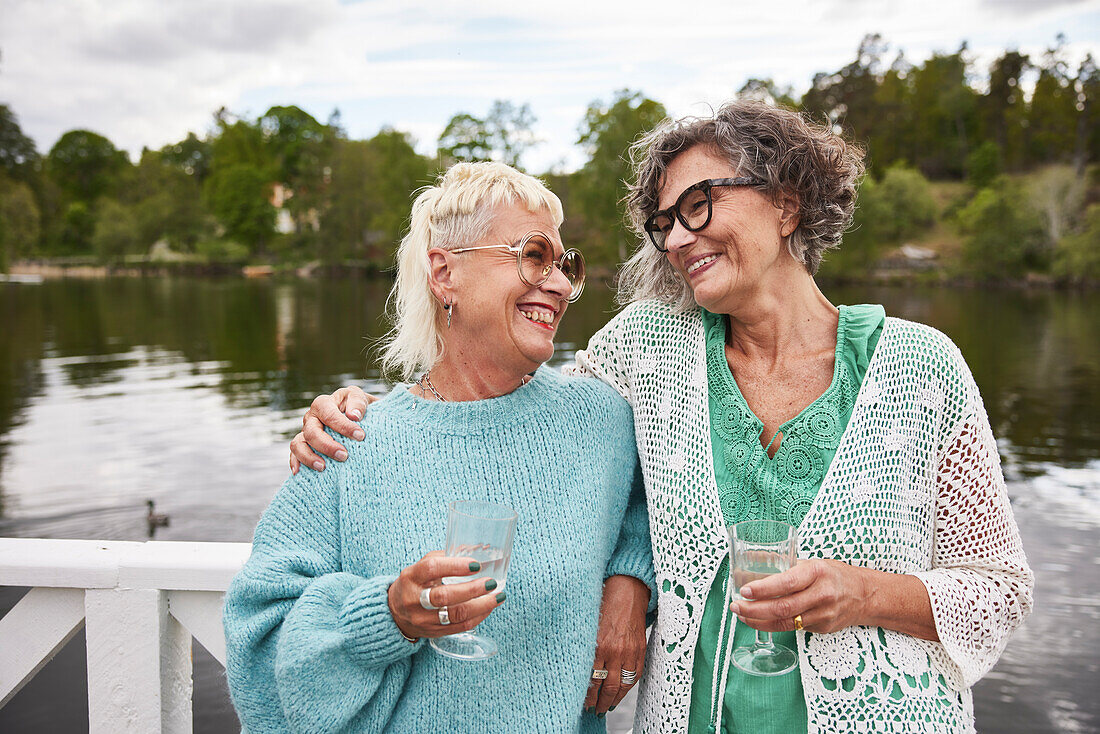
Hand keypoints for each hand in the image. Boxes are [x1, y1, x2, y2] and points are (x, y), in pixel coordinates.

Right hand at [289, 385, 375, 473]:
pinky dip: (295, 462)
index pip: (329, 414)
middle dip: (327, 445)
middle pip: (311, 431)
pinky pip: (294, 454)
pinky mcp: (304, 445)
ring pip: (298, 444)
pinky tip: (299, 472)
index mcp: (324, 404)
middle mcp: (311, 417)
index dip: (343, 426)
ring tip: (323, 467)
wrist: (357, 416)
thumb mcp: (361, 398)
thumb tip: (354, 416)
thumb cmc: (357, 407)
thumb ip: (358, 403)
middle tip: (344, 455)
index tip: (360, 436)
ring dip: (308, 457)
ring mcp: (306, 432)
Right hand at [387, 551, 505, 639]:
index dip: (455, 566)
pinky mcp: (433, 632)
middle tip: (491, 583)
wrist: (394, 613)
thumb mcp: (421, 566)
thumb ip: (446, 557)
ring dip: (481, 606)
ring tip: (498, 596)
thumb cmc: (414, 584)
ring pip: (455, 615)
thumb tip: (478, 548)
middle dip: (472, 590)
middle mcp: (414, 599)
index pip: (432, 569)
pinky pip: (460, 627)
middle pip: (445, 596)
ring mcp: (423, 619)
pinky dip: (478, 617)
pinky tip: (488, 607)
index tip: (476, 564)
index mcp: (412, 577)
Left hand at [584, 575, 649, 715]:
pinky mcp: (640, 650)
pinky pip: (635, 676)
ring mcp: (629, 652)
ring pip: (621, 685)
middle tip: (593, 710)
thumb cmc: (605, 604)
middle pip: (606, 687)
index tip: (582, 702)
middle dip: (598, 702)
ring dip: (613, 700)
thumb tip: (577, 669)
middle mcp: (613, 652)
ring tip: (605, 707)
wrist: (627, 591)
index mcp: (598, 645)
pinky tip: (621, 693)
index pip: (590, 679)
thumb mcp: (589, 625)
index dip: (586, 694)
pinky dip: (628, 688)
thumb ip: (585, 647)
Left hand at [730, 559, 871, 633]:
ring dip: (758, 620)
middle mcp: (821, 595)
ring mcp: (823, 614)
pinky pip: (792, 628)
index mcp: (817, 572)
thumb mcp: (813, 562)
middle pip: (783, 607)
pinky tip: (759, 620)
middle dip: (754, 609)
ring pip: (785, 622)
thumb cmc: (835, 575)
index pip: (786, 582)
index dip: (763, 588)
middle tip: (736, 606)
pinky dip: (772, 624)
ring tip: (741, 614)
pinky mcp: (822, 628)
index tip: (744, 590)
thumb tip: (751, 558)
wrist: (865, 596)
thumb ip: (785, 564)